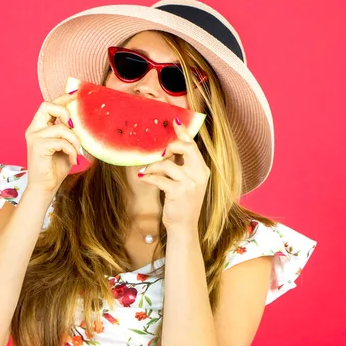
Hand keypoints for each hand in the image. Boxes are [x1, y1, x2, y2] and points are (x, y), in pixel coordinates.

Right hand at [24, 91, 80, 195]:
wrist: (45, 188)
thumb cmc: (55, 168)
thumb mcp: (65, 146)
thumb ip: (68, 132)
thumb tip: (80, 120)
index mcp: (39, 127)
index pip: (49, 106)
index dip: (62, 98)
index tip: (75, 94)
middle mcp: (34, 130)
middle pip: (46, 106)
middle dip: (64, 111)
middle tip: (74, 126)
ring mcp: (34, 137)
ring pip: (61, 128)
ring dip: (74, 140)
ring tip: (77, 152)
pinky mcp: (38, 146)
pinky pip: (61, 141)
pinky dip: (71, 150)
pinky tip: (73, 160)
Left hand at [137, 117, 209, 234]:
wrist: (184, 226)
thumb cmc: (182, 202)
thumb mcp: (185, 182)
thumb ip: (180, 166)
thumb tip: (166, 149)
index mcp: (202, 169)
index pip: (192, 145)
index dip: (183, 132)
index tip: (175, 120)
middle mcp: (199, 173)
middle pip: (185, 148)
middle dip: (170, 146)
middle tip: (160, 152)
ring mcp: (190, 183)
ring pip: (166, 164)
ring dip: (152, 167)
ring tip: (146, 171)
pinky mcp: (179, 192)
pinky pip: (158, 178)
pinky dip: (148, 177)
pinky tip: (142, 178)